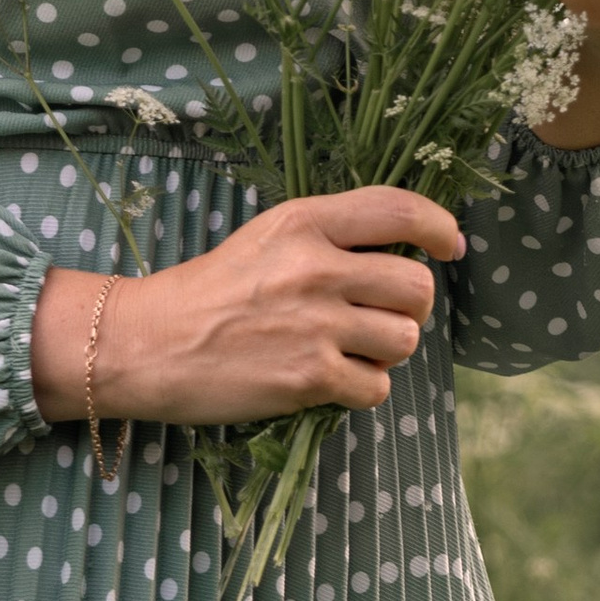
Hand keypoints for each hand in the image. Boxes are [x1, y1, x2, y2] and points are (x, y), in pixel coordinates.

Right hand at [28, 186, 464, 428]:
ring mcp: (315, 323)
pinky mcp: (309, 376)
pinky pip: (376, 387)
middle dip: (410, 307)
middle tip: (379, 316)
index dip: (438, 227)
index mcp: (305, 222)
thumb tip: (403, 252)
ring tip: (349, 351)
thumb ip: (330, 236)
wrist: (149, 344)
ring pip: (404, 340)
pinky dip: (361, 389)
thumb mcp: (268, 238)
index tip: (450, 246)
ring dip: (386, 351)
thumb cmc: (210, 290)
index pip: (398, 210)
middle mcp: (317, 267)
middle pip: (417, 287)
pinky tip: (329, 381)